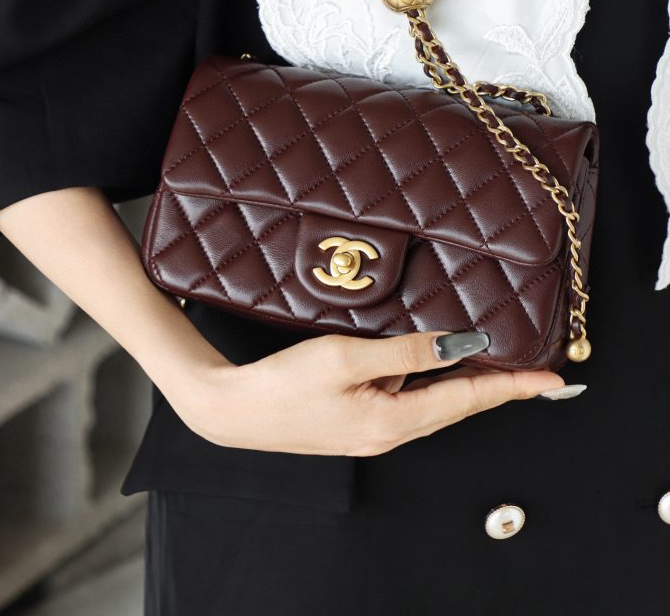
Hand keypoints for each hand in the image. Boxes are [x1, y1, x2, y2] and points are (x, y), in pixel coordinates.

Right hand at [169, 330, 565, 456]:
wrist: (231, 410)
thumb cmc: (282, 384)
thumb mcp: (347, 358)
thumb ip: (405, 352)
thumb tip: (456, 346)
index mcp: (393, 422)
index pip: (467, 401)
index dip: (512, 387)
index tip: (550, 381)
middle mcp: (389, 433)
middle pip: (455, 405)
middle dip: (495, 386)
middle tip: (532, 372)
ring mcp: (371, 430)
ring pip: (430, 400)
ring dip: (459, 380)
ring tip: (486, 356)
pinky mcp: (355, 420)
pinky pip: (404, 397)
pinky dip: (423, 378)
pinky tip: (422, 358)